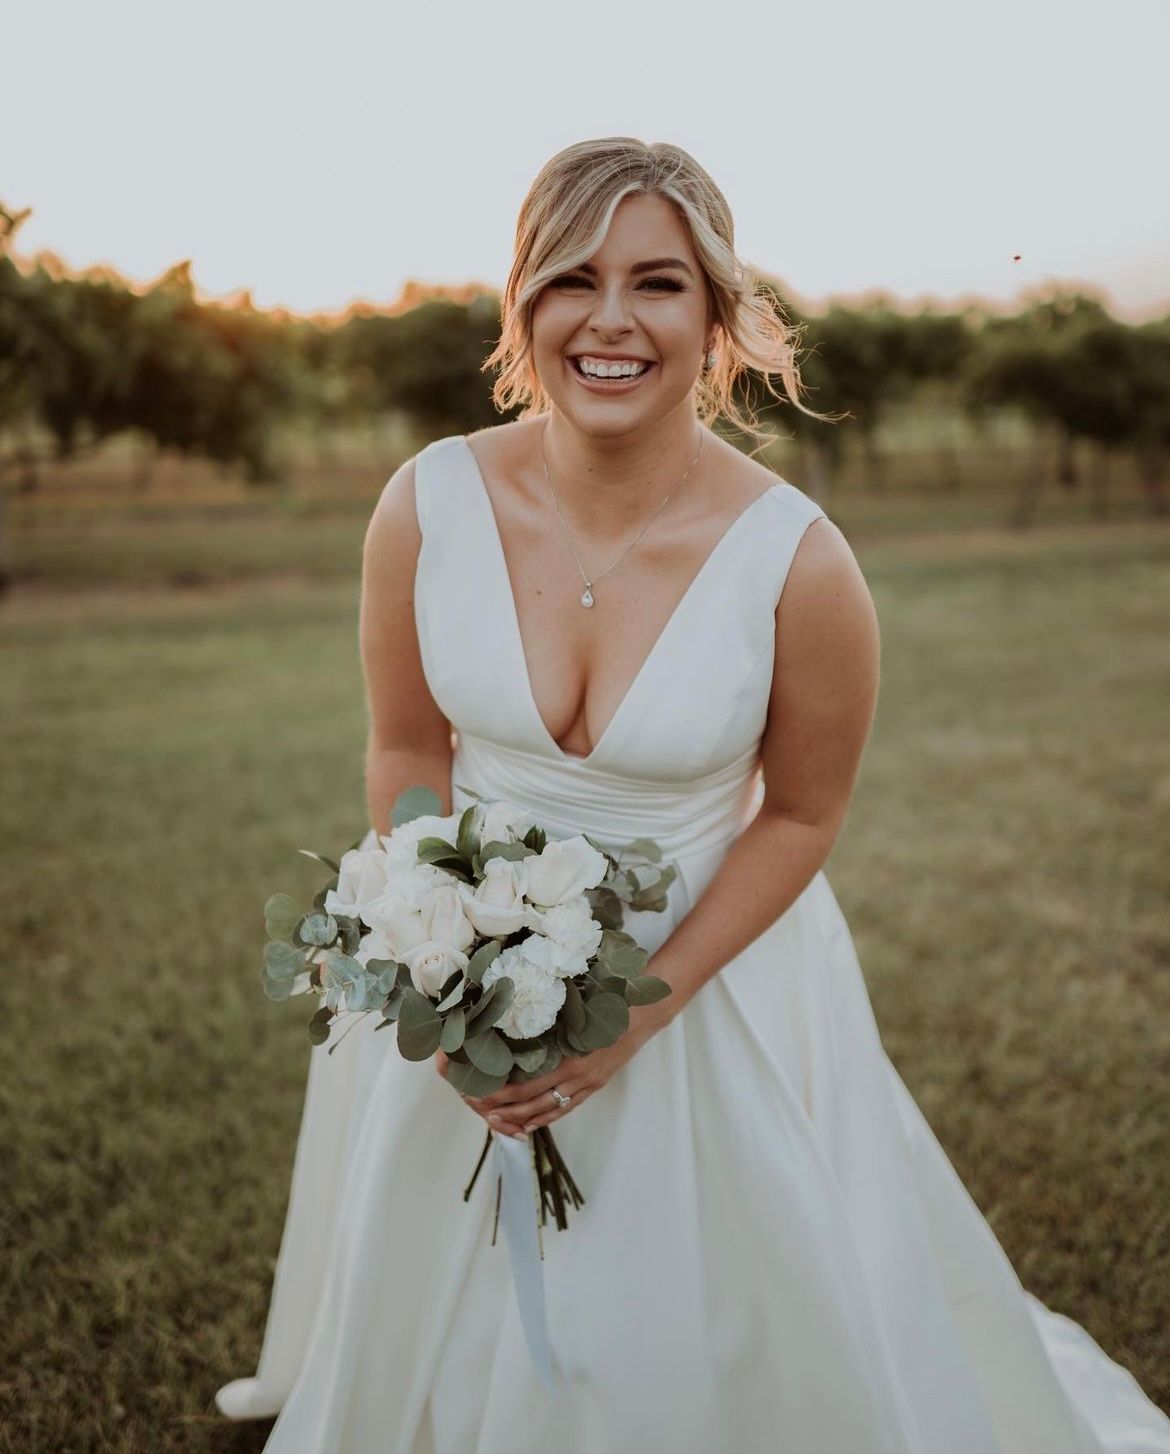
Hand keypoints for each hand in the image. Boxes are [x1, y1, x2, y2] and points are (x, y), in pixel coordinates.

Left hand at [434, 1003, 669, 1137]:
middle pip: (534, 1102)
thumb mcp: (576, 1015)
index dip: (503, 1094)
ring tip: (499, 1122)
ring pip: (549, 1109)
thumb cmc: (607, 1007)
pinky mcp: (595, 1085)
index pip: (528, 1086)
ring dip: (522, 1118)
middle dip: (506, 1110)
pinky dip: (547, 1117)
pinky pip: (567, 1107)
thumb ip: (550, 1029)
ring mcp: (588, 1084)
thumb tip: (513, 1034)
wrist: (642, 1015)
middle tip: (480, 1111)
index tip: (481, 1095)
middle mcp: (578, 1078)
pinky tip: (530, 1124)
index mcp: (570, 1060)